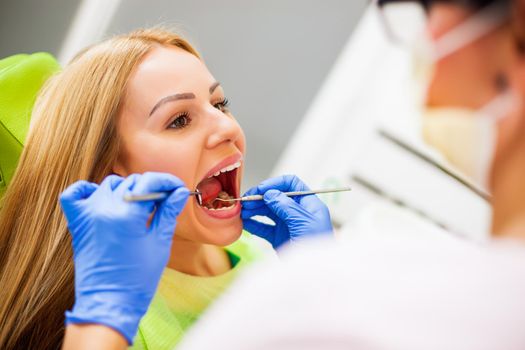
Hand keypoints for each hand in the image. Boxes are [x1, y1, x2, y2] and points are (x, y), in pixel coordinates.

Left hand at [59, 172, 188, 343]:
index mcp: (127, 215)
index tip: (177, 188)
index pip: (149, 182)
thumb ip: (168, 212)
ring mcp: (88, 214)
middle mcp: (105, 209)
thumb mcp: (159, 243)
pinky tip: (103, 199)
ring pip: (109, 185)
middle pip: (132, 183)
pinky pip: (75, 194)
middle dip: (151, 188)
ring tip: (138, 207)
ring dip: (126, 190)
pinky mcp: (77, 223)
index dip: (167, 182)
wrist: (109, 303)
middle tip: (163, 202)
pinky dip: (88, 191)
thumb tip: (179, 192)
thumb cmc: (138, 278)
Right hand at [241, 175, 332, 248]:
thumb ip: (287, 207)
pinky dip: (253, 224)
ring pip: (268, 212)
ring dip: (253, 210)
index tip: (261, 189)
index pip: (292, 184)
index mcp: (309, 205)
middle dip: (260, 197)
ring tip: (241, 212)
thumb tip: (270, 194)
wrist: (315, 274)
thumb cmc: (318, 250)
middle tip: (245, 201)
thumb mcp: (304, 223)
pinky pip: (263, 227)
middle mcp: (298, 213)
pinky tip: (244, 223)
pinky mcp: (279, 238)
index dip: (275, 184)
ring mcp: (288, 225)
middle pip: (276, 197)